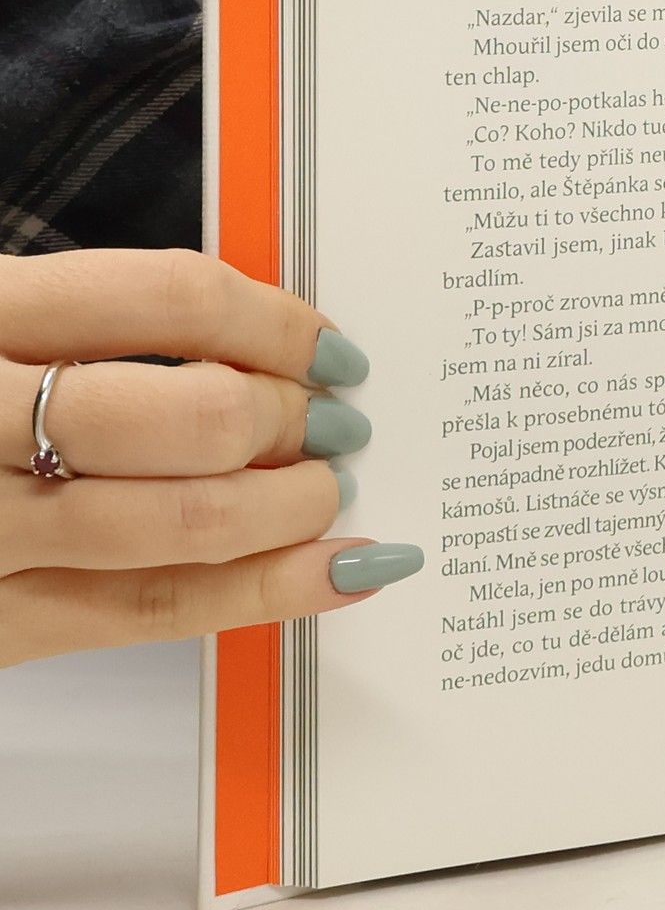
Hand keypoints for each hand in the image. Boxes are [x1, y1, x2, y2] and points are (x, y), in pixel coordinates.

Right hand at [0, 250, 415, 668]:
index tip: (327, 345)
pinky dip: (262, 592)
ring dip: (287, 509)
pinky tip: (336, 573)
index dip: (273, 322)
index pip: (161, 299)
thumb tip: (250, 342)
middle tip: (332, 424)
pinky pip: (146, 611)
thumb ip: (82, 323)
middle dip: (284, 421)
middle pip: (183, 417)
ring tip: (328, 494)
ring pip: (175, 526)